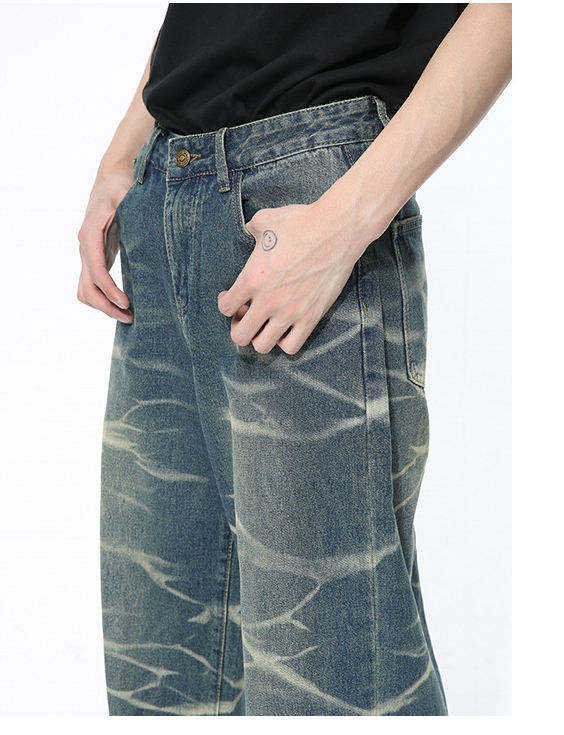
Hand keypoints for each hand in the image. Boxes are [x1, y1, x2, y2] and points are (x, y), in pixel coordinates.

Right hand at [77, 163, 133, 322]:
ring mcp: (87, 254)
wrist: (110, 179)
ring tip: (127, 316)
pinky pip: (91, 285)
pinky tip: (121, 304)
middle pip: (87, 287)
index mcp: (90, 233)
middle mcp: (85, 246)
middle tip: (130, 317)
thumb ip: (129, 206)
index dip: (109, 289)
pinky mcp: (95, 258)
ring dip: (102, 306)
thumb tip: (141, 223)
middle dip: (106, 306)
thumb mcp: (126, 193)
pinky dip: (102, 298)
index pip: (96, 270)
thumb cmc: (121, 185)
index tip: (126, 303)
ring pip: (85, 290)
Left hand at [217, 202, 361, 354]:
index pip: (225, 308)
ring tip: (265, 323)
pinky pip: (291, 346)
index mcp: (252, 278)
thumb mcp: (265, 219)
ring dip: (259, 337)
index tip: (230, 297)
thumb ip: (250, 229)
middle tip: (245, 314)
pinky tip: (286, 328)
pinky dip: (284, 341)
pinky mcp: (311, 317)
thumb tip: (248, 230)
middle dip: (238, 327)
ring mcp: (290, 312)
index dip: (225, 303)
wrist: (336, 231)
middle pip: (240, 336)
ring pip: (262, 346)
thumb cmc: (301, 222)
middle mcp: (268, 301)